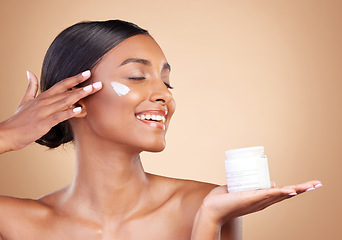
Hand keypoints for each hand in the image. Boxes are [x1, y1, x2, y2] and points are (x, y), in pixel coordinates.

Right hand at [0, 70, 101, 152]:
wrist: (8, 133)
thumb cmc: (19, 119)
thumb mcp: (25, 100)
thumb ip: (31, 86)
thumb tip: (29, 72)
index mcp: (43, 96)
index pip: (61, 84)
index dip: (75, 78)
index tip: (87, 73)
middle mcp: (45, 102)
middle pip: (67, 91)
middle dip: (83, 87)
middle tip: (98, 83)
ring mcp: (45, 112)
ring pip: (65, 101)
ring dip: (79, 96)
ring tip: (92, 90)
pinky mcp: (44, 123)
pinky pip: (59, 116)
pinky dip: (69, 113)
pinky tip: (79, 110)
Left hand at [200, 180, 322, 224]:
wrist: (211, 208)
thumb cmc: (224, 200)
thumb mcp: (243, 190)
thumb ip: (254, 185)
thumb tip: (269, 180)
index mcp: (262, 199)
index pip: (282, 194)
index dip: (296, 189)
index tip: (309, 185)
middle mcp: (263, 202)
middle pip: (286, 194)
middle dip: (303, 189)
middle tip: (318, 184)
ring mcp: (258, 201)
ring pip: (281, 194)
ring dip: (297, 189)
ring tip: (312, 185)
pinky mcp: (251, 198)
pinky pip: (269, 195)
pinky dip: (280, 192)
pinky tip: (291, 190)